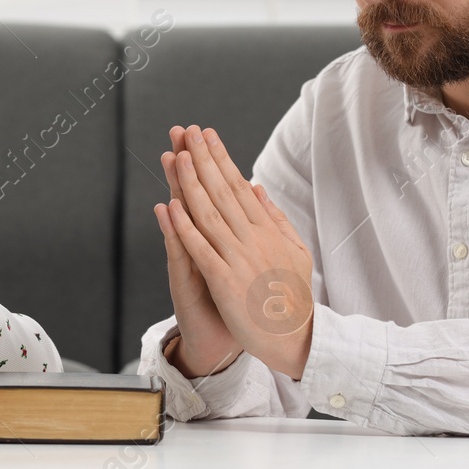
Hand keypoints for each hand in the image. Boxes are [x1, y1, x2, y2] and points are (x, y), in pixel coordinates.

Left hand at [165, 124, 315, 379]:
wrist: (298, 337)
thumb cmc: (294, 297)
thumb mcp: (294, 250)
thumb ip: (275, 218)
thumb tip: (257, 188)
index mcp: (267, 230)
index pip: (239, 186)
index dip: (221, 158)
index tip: (207, 135)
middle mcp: (253, 238)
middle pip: (222, 191)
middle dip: (203, 158)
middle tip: (188, 131)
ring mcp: (238, 258)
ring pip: (209, 214)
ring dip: (191, 184)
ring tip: (178, 157)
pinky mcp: (225, 280)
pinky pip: (200, 249)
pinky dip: (184, 227)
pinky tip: (170, 207)